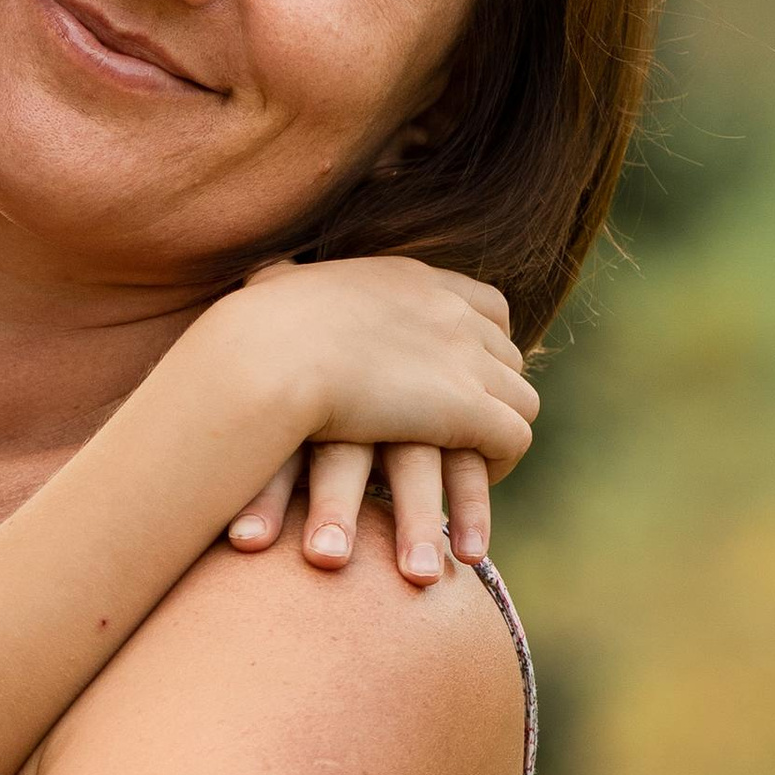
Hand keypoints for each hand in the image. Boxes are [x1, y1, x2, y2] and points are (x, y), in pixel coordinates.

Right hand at [216, 258, 532, 585]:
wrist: (266, 360)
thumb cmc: (255, 331)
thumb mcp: (275, 287)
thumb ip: (284, 281)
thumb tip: (264, 277)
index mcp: (409, 281)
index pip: (485, 305)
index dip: (482, 343)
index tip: (466, 375)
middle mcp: (450, 311)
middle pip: (507, 355)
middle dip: (496, 396)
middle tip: (475, 433)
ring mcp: (466, 358)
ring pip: (519, 401)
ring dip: (498, 439)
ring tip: (475, 475)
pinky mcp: (469, 409)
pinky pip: (513, 439)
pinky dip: (500, 468)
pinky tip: (469, 497)